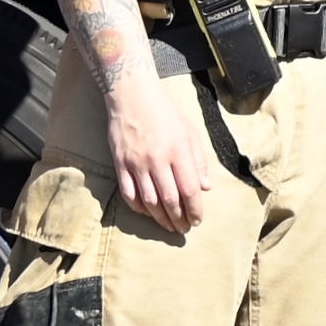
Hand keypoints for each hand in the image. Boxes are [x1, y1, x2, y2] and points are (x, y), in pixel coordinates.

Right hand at [103, 75, 212, 233]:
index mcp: (178, 151)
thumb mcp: (190, 132)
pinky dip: (138, 207)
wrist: (133, 95)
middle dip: (179, 218)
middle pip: (170, 200)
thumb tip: (206, 187)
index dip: (195, 209)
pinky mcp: (120, 163)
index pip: (190, 190)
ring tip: (168, 226)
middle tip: (184, 229)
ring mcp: (136, 163)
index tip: (198, 220)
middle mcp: (157, 160)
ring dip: (160, 218)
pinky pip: (129, 193)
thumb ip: (198, 161)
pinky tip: (147, 213)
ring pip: (149, 201)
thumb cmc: (166, 112)